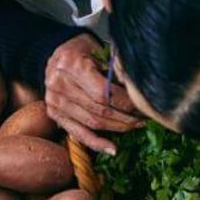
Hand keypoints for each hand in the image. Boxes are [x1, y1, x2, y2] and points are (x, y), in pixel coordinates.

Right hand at [44, 33, 143, 154]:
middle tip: (144, 117)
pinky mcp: (55, 114)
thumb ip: (115, 68)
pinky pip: (79, 134)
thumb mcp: (99, 50)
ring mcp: (55, 102)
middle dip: (126, 116)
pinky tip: (113, 149)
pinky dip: (97, 144)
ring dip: (118, 128)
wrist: (58, 55)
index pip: (104, 93)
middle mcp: (59, 84)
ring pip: (93, 123)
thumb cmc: (82, 51)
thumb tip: (135, 89)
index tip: (142, 105)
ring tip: (135, 125)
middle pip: (100, 110)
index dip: (126, 103)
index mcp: (71, 65)